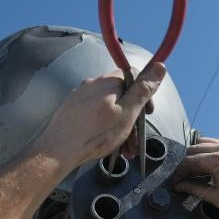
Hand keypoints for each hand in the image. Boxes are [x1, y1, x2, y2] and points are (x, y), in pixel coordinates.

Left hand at [38, 63, 165, 168]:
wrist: (58, 151)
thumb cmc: (94, 135)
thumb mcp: (127, 113)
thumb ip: (143, 90)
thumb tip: (159, 66)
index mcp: (108, 82)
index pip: (134, 76)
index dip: (145, 94)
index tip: (147, 113)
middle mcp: (93, 84)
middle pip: (121, 96)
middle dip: (132, 118)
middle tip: (135, 141)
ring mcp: (80, 96)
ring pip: (108, 108)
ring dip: (119, 127)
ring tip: (123, 150)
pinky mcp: (72, 109)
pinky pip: (95, 115)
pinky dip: (104, 128)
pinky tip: (106, 145)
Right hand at [173, 137, 218, 213]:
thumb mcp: (217, 197)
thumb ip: (195, 189)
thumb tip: (180, 186)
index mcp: (217, 161)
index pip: (189, 162)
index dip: (179, 173)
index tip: (175, 182)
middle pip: (192, 150)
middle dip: (185, 164)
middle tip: (182, 178)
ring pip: (202, 142)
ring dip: (194, 154)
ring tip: (192, 169)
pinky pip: (213, 141)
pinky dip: (205, 148)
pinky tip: (204, 160)